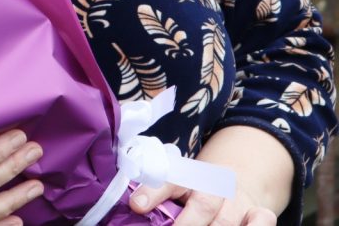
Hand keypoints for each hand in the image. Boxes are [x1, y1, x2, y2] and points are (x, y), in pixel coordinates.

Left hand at [127, 125, 291, 225]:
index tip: (136, 206)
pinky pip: (263, 221)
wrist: (238, 178)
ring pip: (227, 221)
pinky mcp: (260, 213)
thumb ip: (160, 199)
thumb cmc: (197, 192)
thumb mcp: (178, 191)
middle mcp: (214, 186)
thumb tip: (136, 208)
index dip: (151, 194)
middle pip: (203, 204)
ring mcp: (239, 200)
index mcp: (187, 177)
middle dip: (187, 224)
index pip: (168, 181)